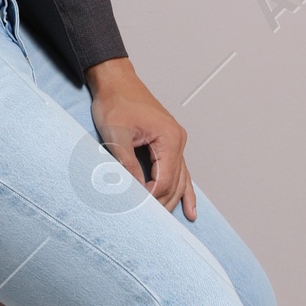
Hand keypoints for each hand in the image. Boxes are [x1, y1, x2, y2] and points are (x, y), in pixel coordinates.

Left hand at [84, 57, 195, 218]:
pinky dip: (183, 190)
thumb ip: (127, 165)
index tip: (135, 211)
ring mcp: (175, 142)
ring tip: (173, 225)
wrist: (115, 80)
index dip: (150, 198)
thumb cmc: (115, 102)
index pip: (164, 180)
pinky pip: (179, 171)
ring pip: (179, 180)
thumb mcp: (116, 134)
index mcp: (169, 139)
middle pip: (174, 184)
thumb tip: (134, 192)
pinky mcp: (168, 143)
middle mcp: (177, 142)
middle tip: (149, 225)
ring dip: (173, 201)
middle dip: (162, 204)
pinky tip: (190, 209)